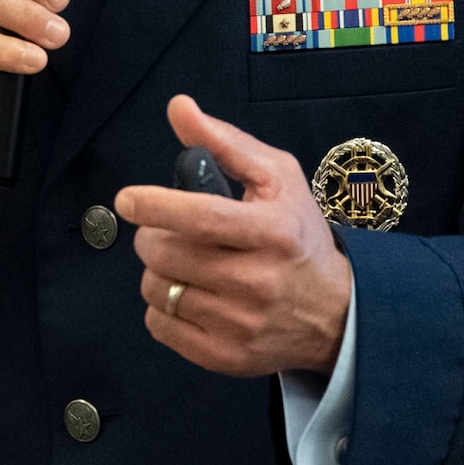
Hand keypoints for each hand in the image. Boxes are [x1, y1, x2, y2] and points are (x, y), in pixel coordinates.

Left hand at [116, 95, 351, 376]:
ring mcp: (242, 325)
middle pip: (169, 254)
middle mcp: (259, 281)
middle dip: (153, 235)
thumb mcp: (277, 178)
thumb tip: (179, 107)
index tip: (128, 199)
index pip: (202, 218)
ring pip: (158, 289)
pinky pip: (160, 325)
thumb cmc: (298, 234)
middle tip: (166, 231)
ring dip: (156, 270)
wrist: (335, 313)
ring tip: (181, 262)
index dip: (156, 205)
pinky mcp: (227, 357)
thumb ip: (225, 142)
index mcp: (273, 231)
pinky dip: (160, 305)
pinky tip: (186, 292)